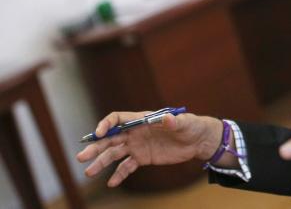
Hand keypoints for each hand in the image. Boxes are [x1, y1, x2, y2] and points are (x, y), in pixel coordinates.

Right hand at [76, 111, 223, 186]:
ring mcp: (138, 146)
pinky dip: (119, 174)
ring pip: (114, 154)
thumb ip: (173, 121)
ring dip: (101, 162)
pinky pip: (127, 167)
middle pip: (110, 139)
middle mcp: (135, 133)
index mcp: (142, 120)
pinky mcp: (143, 158)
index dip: (106, 125)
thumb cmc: (191, 126)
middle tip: (81, 157)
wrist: (198, 140)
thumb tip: (167, 119)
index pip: (118, 119)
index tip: (98, 134)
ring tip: (89, 172)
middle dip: (96, 147)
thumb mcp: (184, 123)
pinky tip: (111, 183)